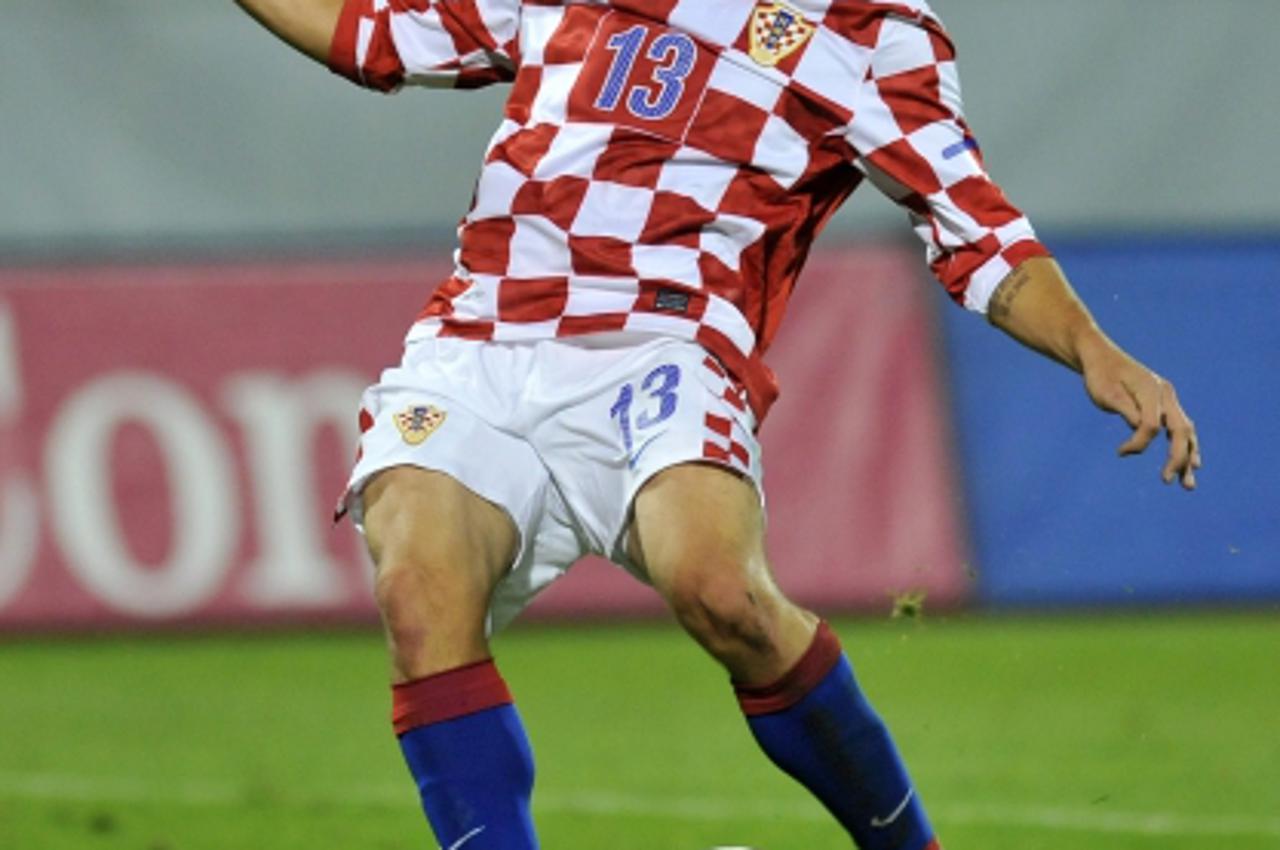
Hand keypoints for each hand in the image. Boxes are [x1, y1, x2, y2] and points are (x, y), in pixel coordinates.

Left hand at [1079, 338, 1201, 488]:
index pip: (1151, 424)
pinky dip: (1185, 447)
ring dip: (1187, 458)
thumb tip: (1141, 428)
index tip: (1120, 452)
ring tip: (1188, 485)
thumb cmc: (1100, 376)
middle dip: (1176, 458)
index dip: (1137, 443)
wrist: (1101, 358)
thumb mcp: (1105, 394)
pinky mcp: (1166, 405)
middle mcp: (1166, 394)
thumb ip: (1126, 410)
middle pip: (1180, 430)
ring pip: (1185, 432)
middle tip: (1166, 480)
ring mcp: (1169, 399)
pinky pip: (1180, 428)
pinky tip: (1191, 465)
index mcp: (1151, 389)